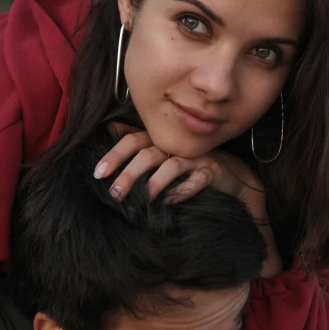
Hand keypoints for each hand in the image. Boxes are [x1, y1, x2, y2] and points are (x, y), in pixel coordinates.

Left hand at [94, 124, 265, 217]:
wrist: (231, 174)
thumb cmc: (191, 163)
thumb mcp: (163, 149)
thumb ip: (139, 139)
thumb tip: (110, 127)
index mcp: (161, 140)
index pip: (133, 141)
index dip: (115, 155)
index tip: (98, 173)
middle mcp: (176, 146)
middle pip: (149, 154)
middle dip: (130, 173)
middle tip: (115, 193)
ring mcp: (195, 158)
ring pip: (172, 166)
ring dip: (155, 183)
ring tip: (143, 199)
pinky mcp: (212, 173)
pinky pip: (197, 180)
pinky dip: (183, 191)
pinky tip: (169, 202)